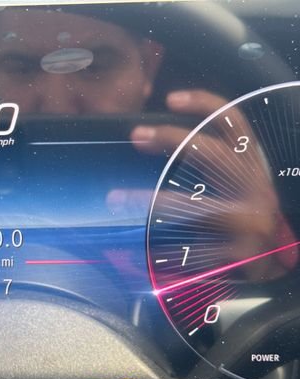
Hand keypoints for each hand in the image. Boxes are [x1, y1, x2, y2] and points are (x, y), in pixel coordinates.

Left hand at [131, 90, 297, 280]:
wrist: (274, 269)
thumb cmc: (246, 222)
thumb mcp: (238, 187)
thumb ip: (212, 167)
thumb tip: (162, 142)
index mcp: (254, 171)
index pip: (235, 125)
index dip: (205, 105)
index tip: (170, 99)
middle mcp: (256, 191)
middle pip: (212, 153)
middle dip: (172, 138)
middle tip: (136, 135)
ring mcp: (249, 223)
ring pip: (192, 205)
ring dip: (149, 201)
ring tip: (116, 198)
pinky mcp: (237, 255)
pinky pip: (188, 248)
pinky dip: (164, 249)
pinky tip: (144, 249)